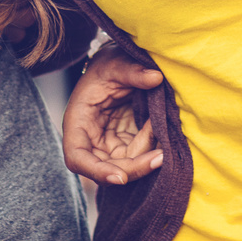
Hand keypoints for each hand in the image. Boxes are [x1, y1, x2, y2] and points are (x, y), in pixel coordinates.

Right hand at [62, 45, 165, 185]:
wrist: (117, 67)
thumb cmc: (108, 65)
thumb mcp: (116, 63)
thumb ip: (133, 70)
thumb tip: (156, 78)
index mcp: (78, 123)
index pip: (77, 158)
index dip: (97, 172)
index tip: (120, 177)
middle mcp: (91, 141)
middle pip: (108, 170)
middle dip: (135, 167)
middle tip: (162, 156)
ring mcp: (109, 146)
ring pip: (128, 167)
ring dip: (148, 154)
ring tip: (162, 126)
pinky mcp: (126, 146)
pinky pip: (141, 155)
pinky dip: (154, 147)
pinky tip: (163, 130)